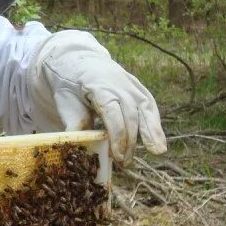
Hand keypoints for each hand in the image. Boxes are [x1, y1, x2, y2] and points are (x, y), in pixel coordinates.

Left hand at [27, 30, 166, 163]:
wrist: (79, 63)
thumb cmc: (71, 87)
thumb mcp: (66, 102)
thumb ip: (73, 123)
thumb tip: (77, 146)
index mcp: (99, 86)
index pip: (112, 112)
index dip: (117, 135)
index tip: (117, 156)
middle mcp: (119, 84)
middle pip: (130, 114)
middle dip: (129, 140)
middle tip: (125, 163)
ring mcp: (131, 85)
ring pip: (145, 108)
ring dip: (151, 132)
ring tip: (156, 152)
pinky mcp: (138, 89)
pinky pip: (150, 106)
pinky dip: (155, 124)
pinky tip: (159, 142)